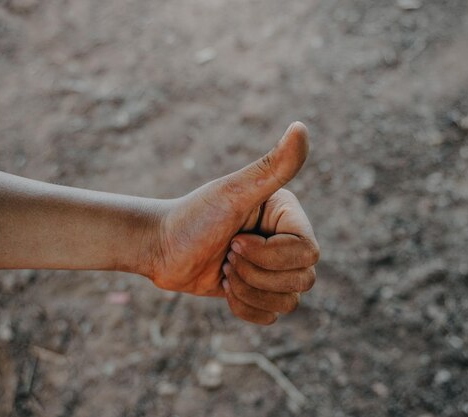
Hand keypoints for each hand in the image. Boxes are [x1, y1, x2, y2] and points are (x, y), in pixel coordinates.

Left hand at [148, 122, 319, 323]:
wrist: (160, 248)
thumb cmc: (192, 216)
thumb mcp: (232, 192)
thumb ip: (271, 166)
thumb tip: (301, 128)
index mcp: (288, 215)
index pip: (308, 251)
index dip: (270, 255)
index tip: (234, 239)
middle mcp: (287, 240)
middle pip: (302, 279)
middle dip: (255, 273)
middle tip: (225, 255)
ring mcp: (275, 268)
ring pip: (290, 301)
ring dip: (248, 291)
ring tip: (223, 270)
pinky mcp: (261, 292)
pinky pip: (273, 316)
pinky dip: (245, 308)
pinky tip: (224, 288)